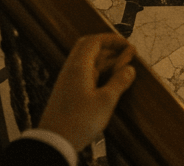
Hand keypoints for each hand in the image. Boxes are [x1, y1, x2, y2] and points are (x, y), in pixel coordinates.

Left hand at [37, 34, 135, 152]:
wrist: (54, 143)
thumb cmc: (79, 122)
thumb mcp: (105, 101)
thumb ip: (119, 82)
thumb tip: (129, 69)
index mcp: (79, 66)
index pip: (95, 41)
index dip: (112, 40)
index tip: (126, 45)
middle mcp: (71, 70)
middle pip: (88, 49)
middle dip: (107, 49)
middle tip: (122, 54)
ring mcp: (67, 82)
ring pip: (85, 63)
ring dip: (103, 62)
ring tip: (119, 70)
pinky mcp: (66, 93)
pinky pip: (82, 75)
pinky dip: (96, 74)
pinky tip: (106, 84)